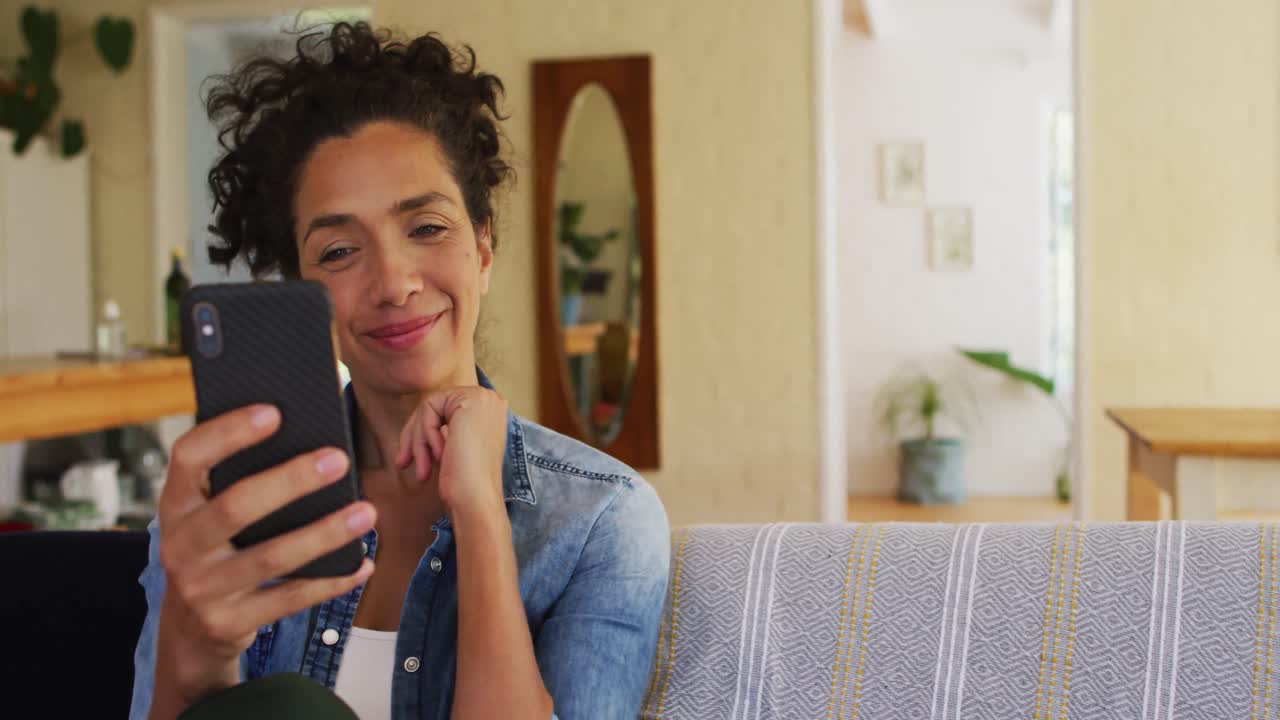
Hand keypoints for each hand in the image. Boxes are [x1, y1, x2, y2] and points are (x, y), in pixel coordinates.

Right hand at [153, 404, 375, 708]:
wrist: (189, 628)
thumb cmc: (217, 548)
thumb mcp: (208, 514)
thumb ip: (240, 480)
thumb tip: (310, 440)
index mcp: (176, 503)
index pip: (189, 457)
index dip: (228, 433)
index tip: (274, 412)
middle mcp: (179, 545)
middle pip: (236, 506)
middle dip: (291, 481)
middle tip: (339, 459)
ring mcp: (202, 588)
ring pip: (271, 557)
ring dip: (324, 533)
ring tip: (367, 512)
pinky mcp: (227, 622)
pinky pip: (289, 599)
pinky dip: (331, 581)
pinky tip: (363, 565)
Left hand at [395, 386, 508, 517]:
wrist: (476, 499)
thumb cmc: (464, 483)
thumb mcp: (451, 447)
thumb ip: (442, 428)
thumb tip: (414, 422)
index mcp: (489, 411)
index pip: (443, 409)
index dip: (422, 432)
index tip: (408, 459)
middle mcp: (489, 399)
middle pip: (434, 406)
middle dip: (414, 436)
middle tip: (403, 462)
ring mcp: (482, 397)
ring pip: (429, 407)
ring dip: (418, 440)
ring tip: (421, 469)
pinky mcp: (470, 401)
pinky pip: (429, 408)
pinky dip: (426, 434)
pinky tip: (437, 457)